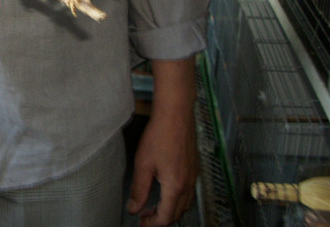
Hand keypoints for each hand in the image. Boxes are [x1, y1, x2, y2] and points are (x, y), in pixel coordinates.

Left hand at [127, 57, 198, 225]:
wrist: (176, 114)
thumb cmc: (160, 135)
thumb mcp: (143, 164)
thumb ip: (139, 189)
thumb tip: (134, 208)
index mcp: (175, 186)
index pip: (166, 217)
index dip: (152, 224)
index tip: (141, 222)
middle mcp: (188, 184)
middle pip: (177, 213)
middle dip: (161, 219)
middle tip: (145, 215)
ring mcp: (193, 175)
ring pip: (185, 204)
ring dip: (170, 209)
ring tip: (154, 204)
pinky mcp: (194, 167)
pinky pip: (189, 191)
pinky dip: (177, 198)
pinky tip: (165, 189)